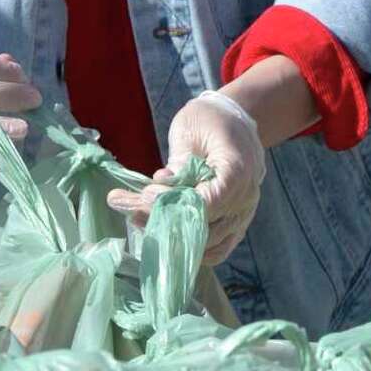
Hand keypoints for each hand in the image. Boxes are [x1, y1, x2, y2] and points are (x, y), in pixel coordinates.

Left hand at [105, 90, 265, 266]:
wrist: (235, 123)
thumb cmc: (210, 121)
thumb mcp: (191, 130)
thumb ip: (180, 159)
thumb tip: (162, 183)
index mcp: (237, 172)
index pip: (207, 201)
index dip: (174, 203)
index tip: (144, 195)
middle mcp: (244, 199)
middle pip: (203, 225)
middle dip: (161, 219)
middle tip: (126, 207)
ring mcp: (242, 215)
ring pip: (207, 243)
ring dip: (170, 235)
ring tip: (136, 217)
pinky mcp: (235, 224)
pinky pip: (217, 249)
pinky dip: (192, 249)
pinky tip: (162, 236)